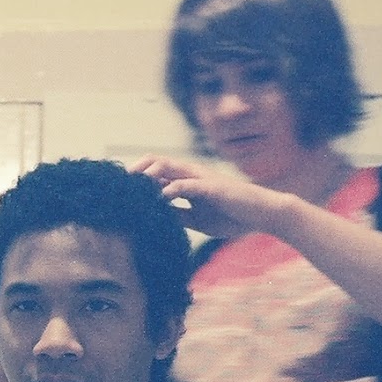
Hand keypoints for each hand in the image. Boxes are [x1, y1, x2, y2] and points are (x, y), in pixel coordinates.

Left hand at [130, 155, 284, 237]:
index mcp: (187, 182)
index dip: (138, 178)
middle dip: (136, 170)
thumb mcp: (198, 220)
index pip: (157, 172)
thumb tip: (155, 218)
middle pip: (157, 162)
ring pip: (168, 167)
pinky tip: (160, 198)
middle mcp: (191, 175)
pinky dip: (171, 189)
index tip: (121, 190)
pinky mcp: (211, 186)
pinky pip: (187, 184)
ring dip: (149, 174)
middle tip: (119, 185)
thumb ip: (177, 215)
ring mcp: (201, 178)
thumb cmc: (232, 215)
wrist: (261, 214)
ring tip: (134, 187)